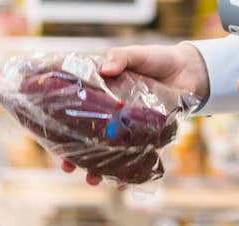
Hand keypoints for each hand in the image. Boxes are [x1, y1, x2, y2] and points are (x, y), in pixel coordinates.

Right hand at [62, 43, 209, 185]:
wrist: (189, 70)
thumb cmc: (157, 60)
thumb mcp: (136, 55)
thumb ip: (121, 57)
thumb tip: (105, 69)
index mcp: (102, 97)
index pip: (75, 115)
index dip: (60, 128)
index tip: (49, 141)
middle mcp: (112, 117)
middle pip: (87, 141)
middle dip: (75, 158)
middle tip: (67, 167)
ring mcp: (129, 129)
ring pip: (109, 155)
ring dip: (98, 170)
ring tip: (92, 179)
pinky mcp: (149, 138)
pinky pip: (138, 160)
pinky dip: (130, 175)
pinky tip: (123, 184)